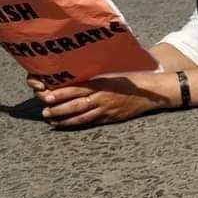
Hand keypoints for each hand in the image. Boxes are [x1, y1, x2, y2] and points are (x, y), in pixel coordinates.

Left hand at [31, 72, 170, 127]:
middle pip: (77, 105)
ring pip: (82, 116)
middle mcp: (103, 97)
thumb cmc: (132, 79)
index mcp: (102, 83)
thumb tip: (75, 77)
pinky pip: (92, 122)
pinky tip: (68, 124)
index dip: (62, 93)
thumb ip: (95, 77)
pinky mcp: (112, 118)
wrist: (152, 92)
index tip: (48, 96)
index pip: (78, 89)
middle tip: (45, 111)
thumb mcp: (113, 73)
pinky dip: (78, 124)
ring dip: (65, 119)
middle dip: (59, 108)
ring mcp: (107, 109)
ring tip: (52, 120)